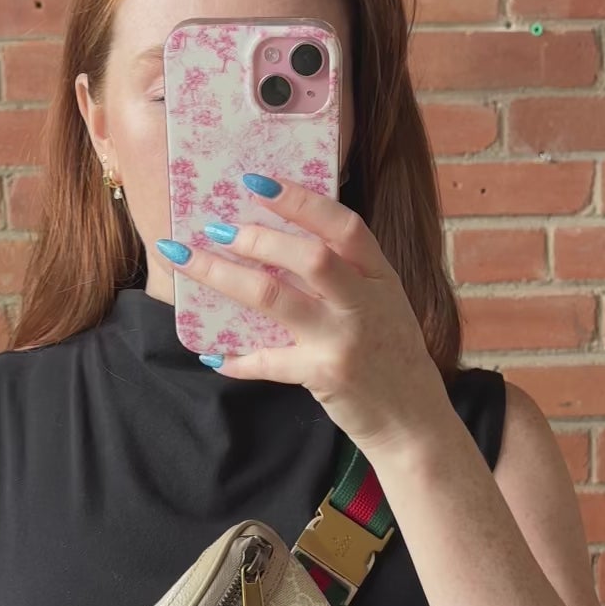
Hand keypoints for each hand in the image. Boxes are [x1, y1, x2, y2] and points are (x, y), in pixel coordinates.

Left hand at [155, 173, 449, 460]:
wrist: (414, 423)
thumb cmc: (391, 358)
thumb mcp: (384, 305)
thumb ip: (347, 275)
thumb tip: (282, 243)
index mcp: (381, 277)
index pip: (344, 225)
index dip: (300, 200)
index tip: (256, 182)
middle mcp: (366, 303)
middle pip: (308, 256)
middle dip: (256, 238)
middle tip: (216, 228)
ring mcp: (345, 340)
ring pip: (275, 297)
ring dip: (224, 277)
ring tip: (190, 260)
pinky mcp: (325, 376)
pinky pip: (268, 361)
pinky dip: (237, 358)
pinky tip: (212, 354)